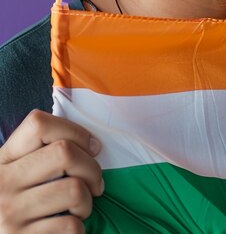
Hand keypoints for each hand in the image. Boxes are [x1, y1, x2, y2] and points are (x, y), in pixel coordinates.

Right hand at [0, 110, 102, 232]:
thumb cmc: (16, 204)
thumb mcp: (18, 173)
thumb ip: (41, 154)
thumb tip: (92, 144)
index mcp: (3, 159)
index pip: (39, 124)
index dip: (76, 131)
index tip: (92, 147)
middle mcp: (2, 182)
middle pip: (64, 153)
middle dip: (92, 168)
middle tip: (95, 183)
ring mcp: (9, 213)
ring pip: (73, 189)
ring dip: (87, 201)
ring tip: (80, 207)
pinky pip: (70, 226)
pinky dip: (79, 227)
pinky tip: (68, 226)